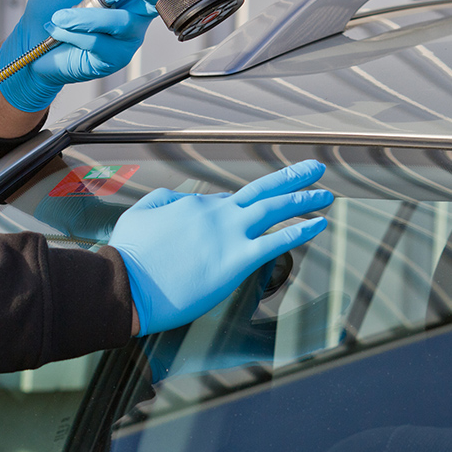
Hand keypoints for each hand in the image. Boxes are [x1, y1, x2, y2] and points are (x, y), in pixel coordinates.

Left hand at [0, 0, 159, 112]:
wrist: (33, 37)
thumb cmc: (52, 6)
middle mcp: (132, 17)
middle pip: (151, 5)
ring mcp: (125, 41)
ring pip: (119, 23)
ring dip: (85, 17)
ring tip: (59, 17)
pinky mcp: (112, 60)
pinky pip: (98, 43)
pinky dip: (75, 35)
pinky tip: (60, 32)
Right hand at [108, 160, 333, 335]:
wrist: (126, 284)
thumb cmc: (128, 255)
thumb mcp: (139, 214)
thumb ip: (163, 200)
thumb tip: (182, 198)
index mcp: (192, 205)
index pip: (225, 201)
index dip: (239, 206)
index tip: (247, 212)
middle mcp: (216, 215)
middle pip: (262, 191)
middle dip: (291, 178)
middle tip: (315, 168)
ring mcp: (228, 236)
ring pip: (274, 210)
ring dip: (303, 199)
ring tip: (324, 194)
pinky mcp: (237, 261)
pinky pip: (277, 242)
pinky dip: (301, 231)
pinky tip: (318, 224)